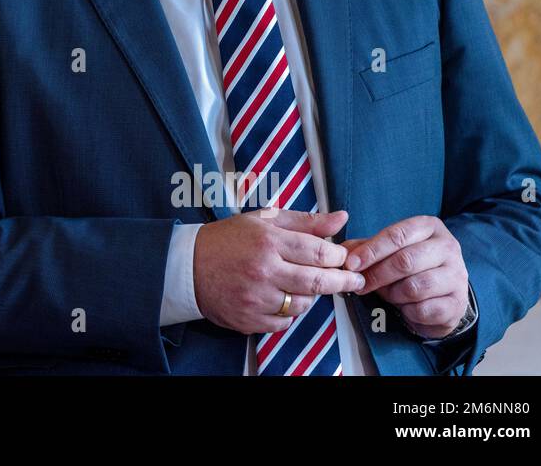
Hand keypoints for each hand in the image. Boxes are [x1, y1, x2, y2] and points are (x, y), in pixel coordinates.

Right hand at [194, 208, 365, 334]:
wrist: (187, 266)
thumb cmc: (227, 239)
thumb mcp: (263, 221)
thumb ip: (306, 221)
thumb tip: (342, 218)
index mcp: (268, 241)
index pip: (319, 252)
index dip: (338, 256)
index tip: (343, 257)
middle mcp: (263, 270)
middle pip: (318, 282)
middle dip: (342, 281)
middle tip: (353, 280)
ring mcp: (256, 298)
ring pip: (303, 304)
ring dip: (309, 296)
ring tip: (298, 283)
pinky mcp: (249, 319)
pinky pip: (284, 322)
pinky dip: (287, 312)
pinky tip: (277, 298)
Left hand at [339, 215, 467, 338]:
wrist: (443, 294)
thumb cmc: (412, 266)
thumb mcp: (390, 249)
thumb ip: (366, 247)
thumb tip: (342, 252)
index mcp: (430, 227)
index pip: (398, 235)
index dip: (371, 250)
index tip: (351, 263)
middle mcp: (448, 248)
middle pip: (406, 261)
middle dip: (377, 274)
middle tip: (359, 283)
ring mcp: (457, 276)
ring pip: (414, 287)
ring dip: (392, 294)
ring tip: (385, 293)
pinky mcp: (457, 303)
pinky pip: (423, 309)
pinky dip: (407, 311)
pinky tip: (404, 307)